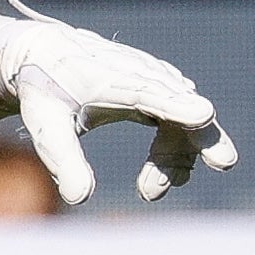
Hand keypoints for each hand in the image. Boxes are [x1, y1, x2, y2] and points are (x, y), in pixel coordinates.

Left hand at [0, 1, 238, 204]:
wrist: (46, 54)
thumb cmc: (44, 89)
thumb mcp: (45, 125)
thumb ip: (62, 159)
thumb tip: (79, 199)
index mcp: (111, 77)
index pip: (151, 90)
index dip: (177, 105)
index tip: (203, 116)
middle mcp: (141, 72)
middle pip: (183, 104)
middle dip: (199, 139)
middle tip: (211, 170)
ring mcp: (154, 78)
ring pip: (185, 115)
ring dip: (175, 157)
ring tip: (147, 192)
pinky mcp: (158, 88)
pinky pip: (179, 117)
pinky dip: (172, 149)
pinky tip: (152, 177)